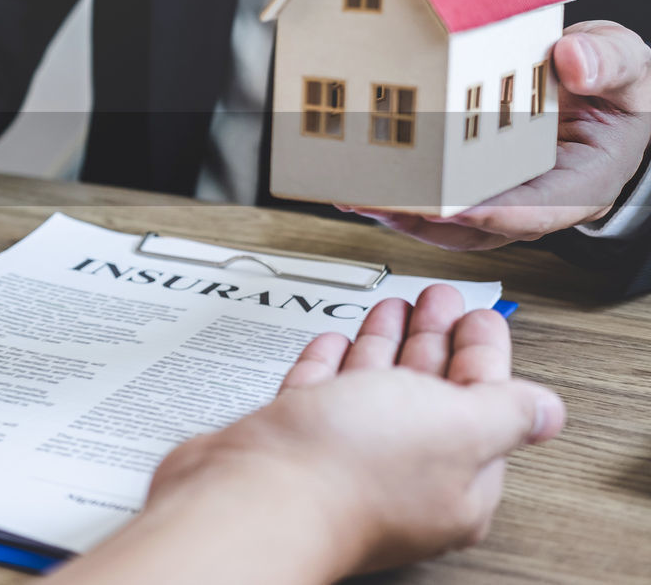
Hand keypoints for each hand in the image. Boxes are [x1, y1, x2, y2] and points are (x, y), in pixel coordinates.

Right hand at [48, 286, 564, 584]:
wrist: (250, 496)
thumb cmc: (349, 471)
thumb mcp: (456, 425)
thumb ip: (506, 410)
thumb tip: (546, 410)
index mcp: (456, 480)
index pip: (483, 404)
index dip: (483, 353)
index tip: (478, 314)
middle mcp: (400, 476)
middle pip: (427, 394)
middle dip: (433, 340)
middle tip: (434, 299)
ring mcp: (342, 461)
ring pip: (372, 391)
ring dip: (384, 344)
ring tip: (389, 307)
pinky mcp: (291, 446)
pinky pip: (318, 398)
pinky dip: (329, 366)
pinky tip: (332, 345)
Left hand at [347, 20, 650, 249]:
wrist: (599, 90)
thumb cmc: (615, 87)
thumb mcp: (626, 65)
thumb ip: (609, 62)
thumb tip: (573, 61)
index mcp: (583, 183)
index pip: (538, 210)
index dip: (494, 214)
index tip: (453, 209)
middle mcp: (538, 201)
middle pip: (480, 226)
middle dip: (428, 219)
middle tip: (382, 203)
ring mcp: (504, 198)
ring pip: (450, 224)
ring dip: (403, 215)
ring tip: (359, 197)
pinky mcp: (477, 187)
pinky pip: (437, 203)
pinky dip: (402, 196)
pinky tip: (367, 184)